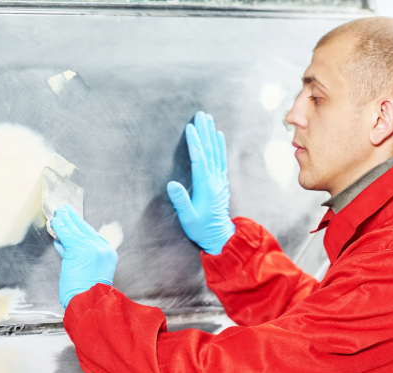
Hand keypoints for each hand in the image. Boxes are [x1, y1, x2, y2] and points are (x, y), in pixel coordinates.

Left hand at [51, 205, 117, 308]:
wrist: (90, 300)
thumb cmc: (89, 292)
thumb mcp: (90, 271)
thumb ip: (80, 256)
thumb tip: (65, 244)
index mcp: (107, 253)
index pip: (92, 235)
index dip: (81, 225)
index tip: (75, 219)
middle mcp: (101, 247)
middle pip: (84, 229)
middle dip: (73, 219)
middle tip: (65, 211)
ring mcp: (90, 247)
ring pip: (74, 230)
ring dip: (65, 220)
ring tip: (58, 214)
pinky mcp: (78, 249)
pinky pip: (66, 234)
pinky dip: (60, 227)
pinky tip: (55, 222)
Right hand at [166, 111, 234, 254]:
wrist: (220, 237)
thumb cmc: (201, 228)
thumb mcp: (188, 218)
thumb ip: (181, 201)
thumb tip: (171, 184)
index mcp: (205, 186)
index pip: (199, 160)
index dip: (194, 143)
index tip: (190, 128)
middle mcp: (214, 180)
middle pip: (209, 151)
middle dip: (204, 132)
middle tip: (201, 115)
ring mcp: (219, 179)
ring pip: (216, 152)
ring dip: (212, 134)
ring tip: (209, 119)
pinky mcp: (221, 181)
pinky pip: (221, 159)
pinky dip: (220, 146)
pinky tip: (219, 136)